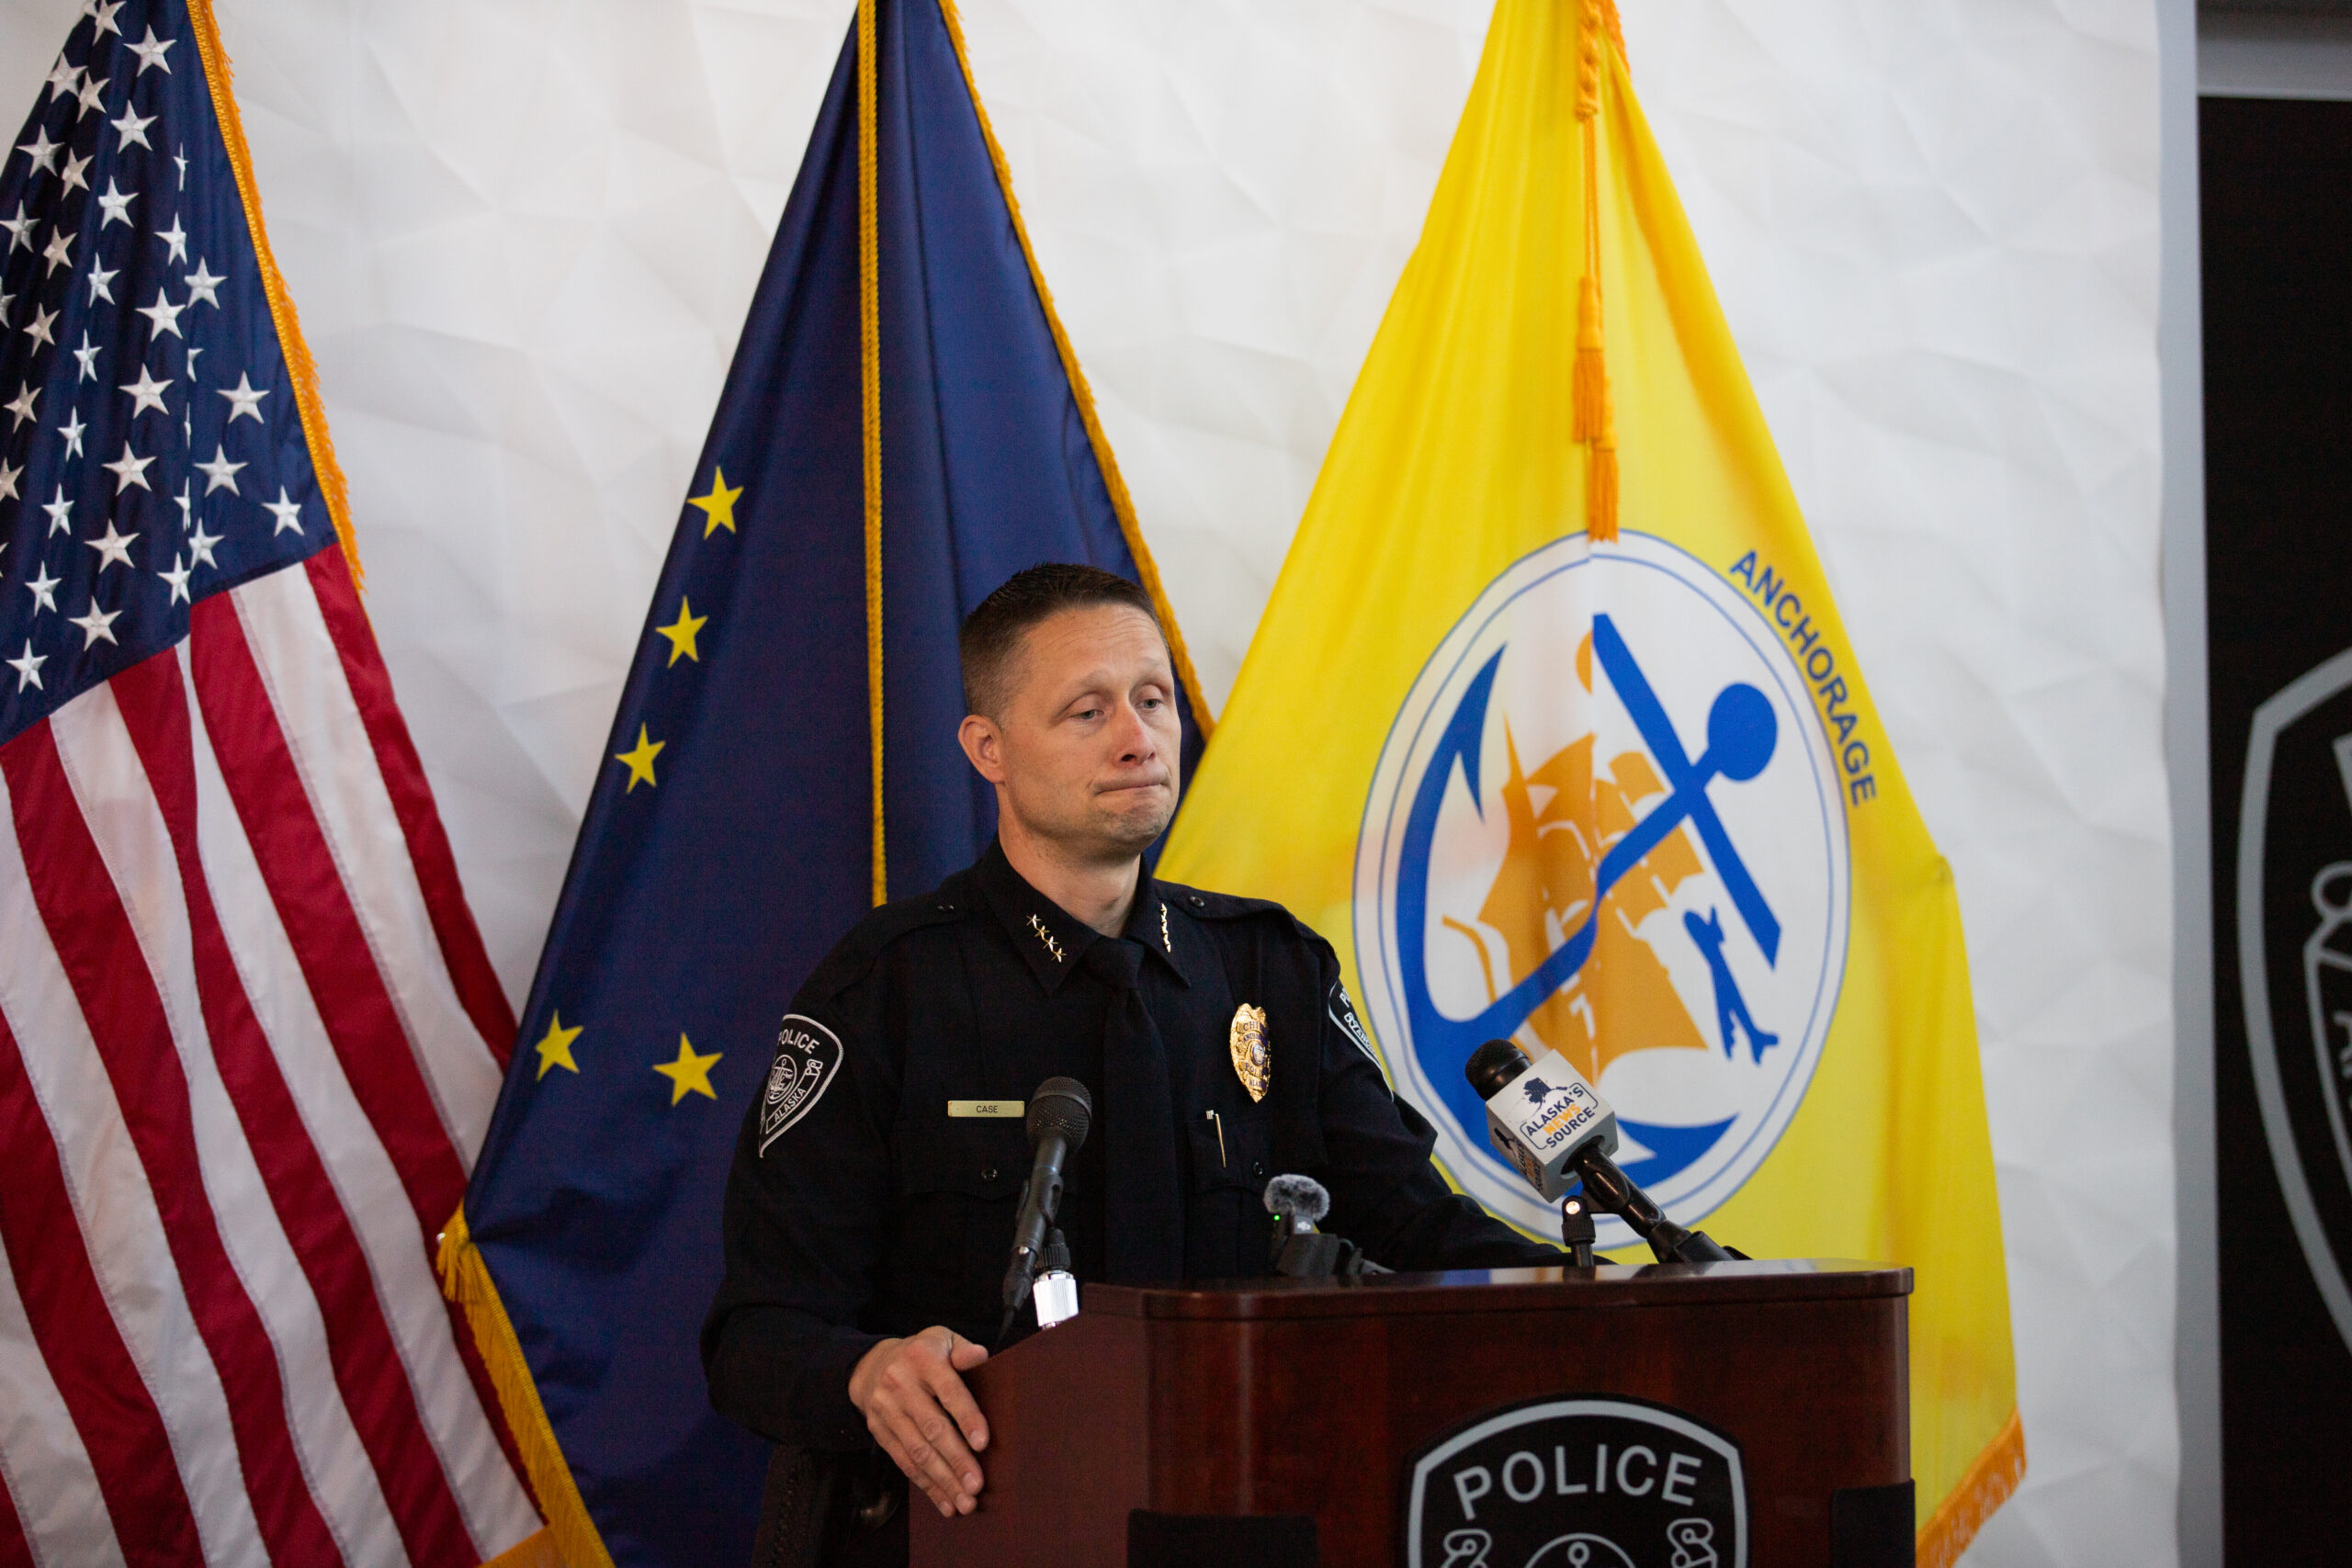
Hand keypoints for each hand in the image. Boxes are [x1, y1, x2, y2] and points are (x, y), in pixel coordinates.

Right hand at [848, 1327, 990, 1516]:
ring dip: (942, 1480)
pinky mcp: (879, 1432)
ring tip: (964, 1502)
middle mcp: (901, 1385)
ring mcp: (887, 1410)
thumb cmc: (921, 1354)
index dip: (966, 1417)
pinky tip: (944, 1501)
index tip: (983, 1443)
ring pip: (917, 1451)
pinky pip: (904, 1462)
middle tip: (976, 1485)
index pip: (949, 1390)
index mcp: (922, 1359)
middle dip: (956, 1459)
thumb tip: (981, 1356)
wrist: (871, 1365)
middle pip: (932, 1427)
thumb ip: (963, 1350)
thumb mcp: (942, 1340)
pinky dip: (926, 1485)